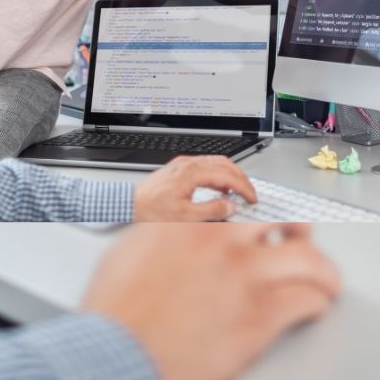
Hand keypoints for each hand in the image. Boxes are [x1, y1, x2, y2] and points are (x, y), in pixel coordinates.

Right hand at [82, 224, 340, 379]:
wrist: (114, 358)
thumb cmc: (115, 317)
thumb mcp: (129, 252)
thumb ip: (163, 236)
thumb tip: (175, 234)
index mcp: (190, 223)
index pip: (240, 201)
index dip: (258, 209)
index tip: (266, 215)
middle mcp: (222, 243)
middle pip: (281, 221)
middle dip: (298, 229)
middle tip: (303, 237)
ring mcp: (244, 278)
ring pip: (307, 259)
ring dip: (321, 270)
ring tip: (325, 279)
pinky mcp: (259, 317)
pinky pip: (304, 300)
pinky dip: (315, 303)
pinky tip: (313, 308)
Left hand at [134, 156, 257, 220]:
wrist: (128, 204)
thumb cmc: (150, 211)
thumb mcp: (185, 217)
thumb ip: (211, 211)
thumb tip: (230, 207)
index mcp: (192, 173)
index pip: (227, 175)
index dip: (244, 187)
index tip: (252, 198)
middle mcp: (188, 164)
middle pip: (224, 164)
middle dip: (241, 178)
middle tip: (250, 193)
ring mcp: (183, 165)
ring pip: (215, 162)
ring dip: (230, 175)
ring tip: (238, 191)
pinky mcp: (178, 169)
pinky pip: (205, 166)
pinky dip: (218, 175)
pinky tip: (218, 188)